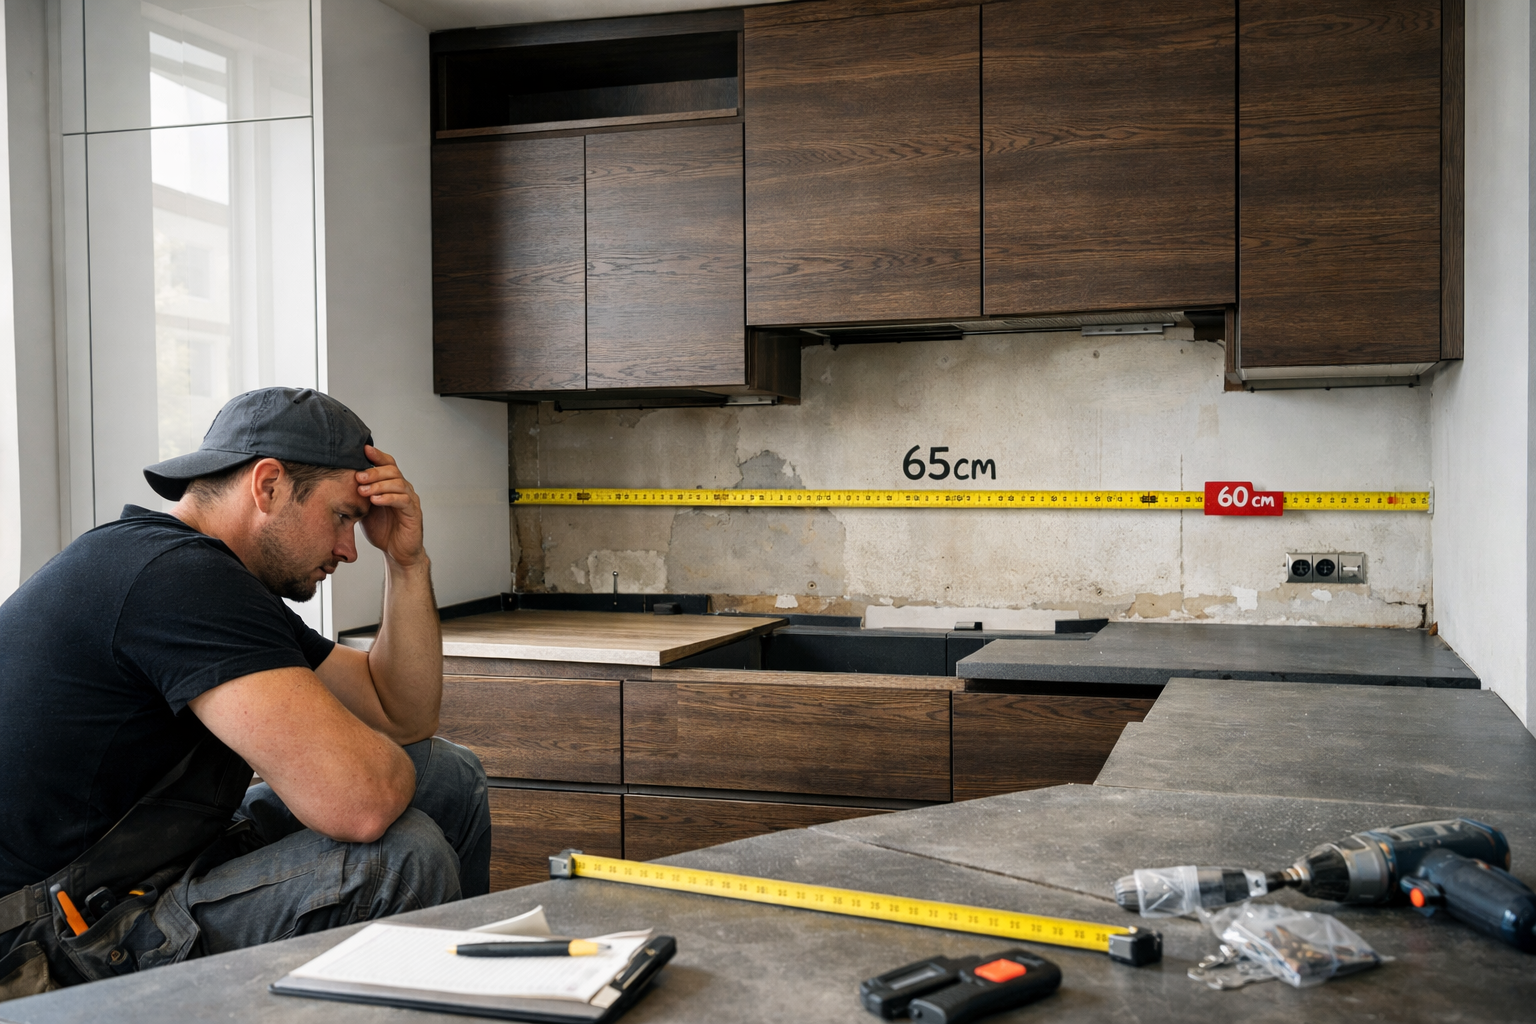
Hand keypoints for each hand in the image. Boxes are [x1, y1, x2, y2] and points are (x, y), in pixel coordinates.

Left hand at [355, 445, 426, 567]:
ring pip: (398, 483)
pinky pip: (403, 500)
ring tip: (363, 490)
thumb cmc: (382, 530)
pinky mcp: (413, 513)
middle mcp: (403, 489)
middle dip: (373, 471)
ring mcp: (410, 500)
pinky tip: (375, 501)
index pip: (387, 464)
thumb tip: (337, 481)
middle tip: (357, 476)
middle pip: (392, 470)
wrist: (397, 552)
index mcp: (392, 485)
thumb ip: (359, 495)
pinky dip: (388, 498)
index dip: (377, 455)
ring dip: (379, 485)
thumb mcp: (365, 508)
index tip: (363, 449)